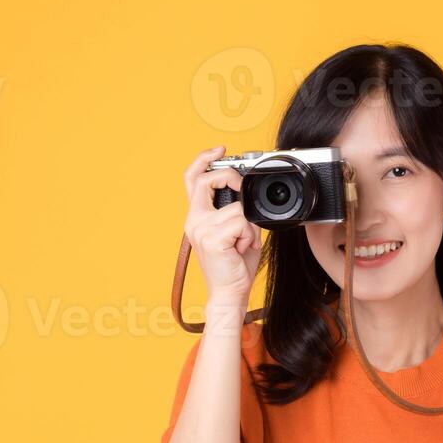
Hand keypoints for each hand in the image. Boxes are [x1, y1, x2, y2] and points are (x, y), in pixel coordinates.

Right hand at [182, 145, 262, 309]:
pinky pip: (242, 222)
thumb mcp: (234, 232)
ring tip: (245, 241)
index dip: (203, 159)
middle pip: (205, 181)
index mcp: (197, 217)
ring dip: (250, 225)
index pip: (192, 179)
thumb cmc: (233, 265)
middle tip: (241, 187)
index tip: (219, 149)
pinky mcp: (213, 239)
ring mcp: (201, 229)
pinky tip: (243, 248)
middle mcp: (194, 221)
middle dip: (228, 177)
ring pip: (237, 208)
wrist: (229, 293)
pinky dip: (250, 235)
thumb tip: (247, 196)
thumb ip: (235, 211)